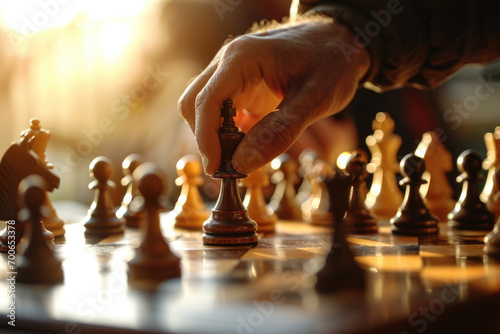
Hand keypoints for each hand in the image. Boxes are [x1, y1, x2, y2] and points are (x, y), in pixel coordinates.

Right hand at [178, 19, 369, 173]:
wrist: (341, 39)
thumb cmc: (332, 61)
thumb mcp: (316, 98)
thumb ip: (280, 131)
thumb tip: (242, 163)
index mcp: (243, 57)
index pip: (207, 100)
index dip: (206, 138)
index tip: (216, 168)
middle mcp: (229, 62)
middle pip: (195, 104)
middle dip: (206, 139)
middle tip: (230, 168)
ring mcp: (231, 74)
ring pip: (202, 109)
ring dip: (214, 137)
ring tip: (240, 160)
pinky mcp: (239, 87)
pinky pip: (220, 112)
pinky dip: (226, 134)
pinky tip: (247, 148)